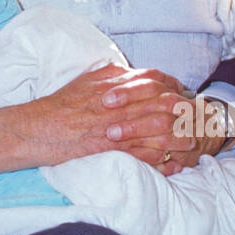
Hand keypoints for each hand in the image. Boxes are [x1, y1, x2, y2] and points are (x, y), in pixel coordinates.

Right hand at [29, 64, 218, 174]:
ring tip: (190, 143)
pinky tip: (171, 164)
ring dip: (178, 136)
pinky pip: (144, 155)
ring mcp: (117, 126)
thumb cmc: (59, 105)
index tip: (181, 91)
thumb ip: (110, 74)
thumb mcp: (86, 80)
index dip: (171, 84)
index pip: (152, 79)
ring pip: (158, 130)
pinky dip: (160, 160)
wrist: (39, 127)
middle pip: (162, 103)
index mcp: (114, 83)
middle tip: (196, 118)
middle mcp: (120, 103)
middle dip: (183, 111)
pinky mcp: (112, 148)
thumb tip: (126, 69)